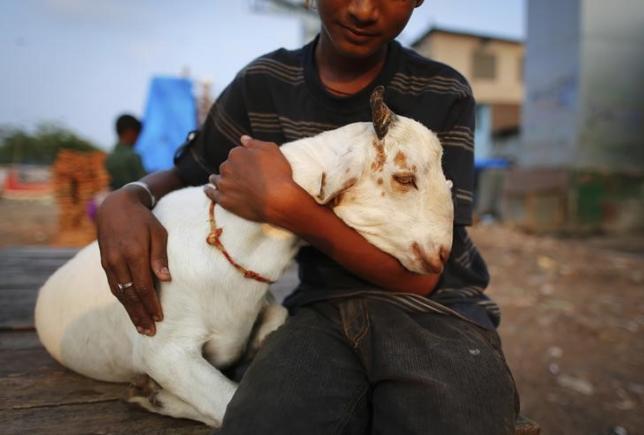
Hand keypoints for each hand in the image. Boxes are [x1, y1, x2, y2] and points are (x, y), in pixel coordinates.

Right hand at [96, 188, 169, 335]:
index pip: (143, 286)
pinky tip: (130, 310)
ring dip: (130, 312)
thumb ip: (160, 256)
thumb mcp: (158, 232)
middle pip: (130, 295)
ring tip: (141, 327)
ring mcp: (108, 263)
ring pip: (120, 293)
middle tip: (150, 332)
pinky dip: (122, 300)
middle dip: (140, 314)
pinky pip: (114, 286)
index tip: (160, 317)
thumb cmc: (143, 219)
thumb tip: (166, 280)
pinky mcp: (104, 264)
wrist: (115, 206)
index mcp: (134, 253)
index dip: (151, 303)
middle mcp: (118, 261)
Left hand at [204, 135, 302, 224]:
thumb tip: (243, 138)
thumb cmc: (278, 174)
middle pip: (227, 166)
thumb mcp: (272, 150)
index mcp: (237, 153)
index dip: (244, 160)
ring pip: (216, 179)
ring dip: (217, 178)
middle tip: (241, 176)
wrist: (277, 199)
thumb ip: (255, 143)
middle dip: (231, 169)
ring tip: (216, 180)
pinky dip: (209, 190)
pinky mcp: (224, 200)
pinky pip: (212, 194)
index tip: (250, 165)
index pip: (237, 153)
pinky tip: (207, 189)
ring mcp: (224, 184)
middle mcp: (227, 167)